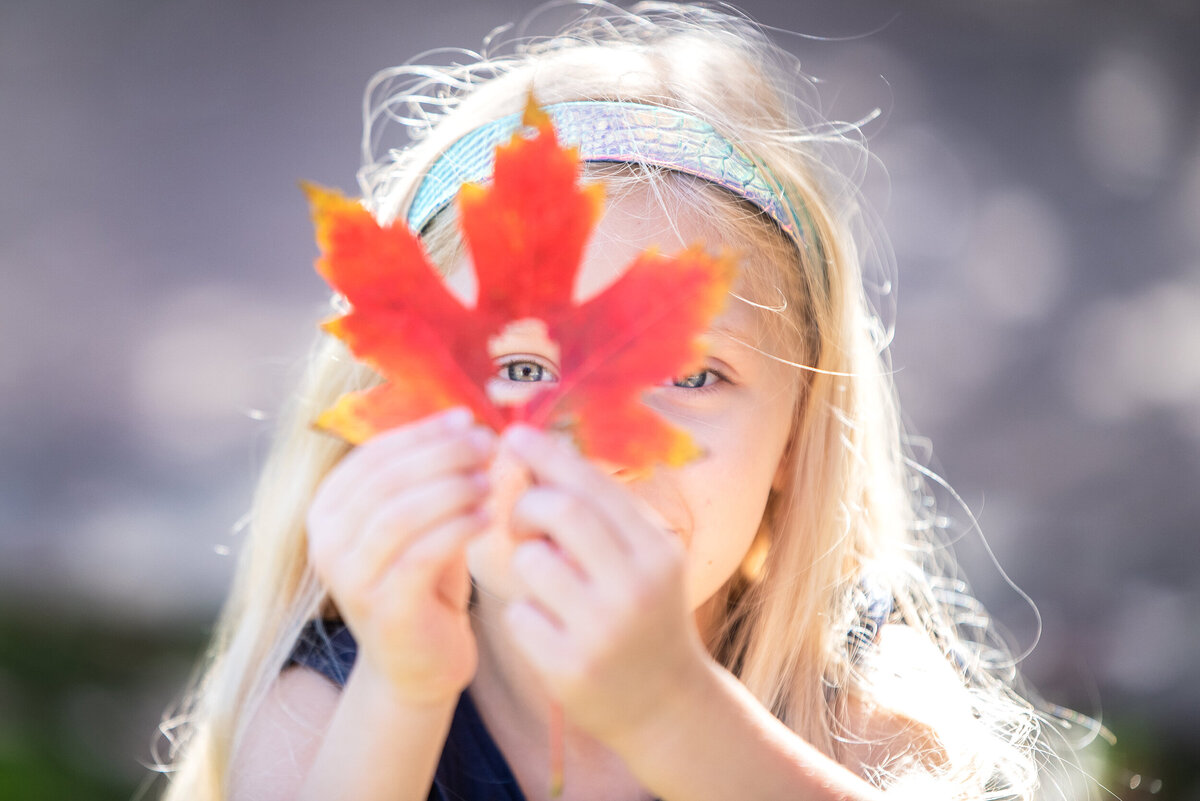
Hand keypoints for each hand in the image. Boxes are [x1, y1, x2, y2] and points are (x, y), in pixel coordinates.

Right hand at [307, 408, 494, 705]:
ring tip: (490, 481)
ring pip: (399, 515)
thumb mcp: (420, 519)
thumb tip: (464, 418)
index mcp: (328, 510)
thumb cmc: (424, 581)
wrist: (420, 664)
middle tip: (487, 446)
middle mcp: (326, 543)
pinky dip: (456, 529)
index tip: (468, 419)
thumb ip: (427, 475)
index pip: (372, 454)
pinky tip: (486, 518)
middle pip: (385, 479)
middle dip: (442, 455)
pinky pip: (419, 556)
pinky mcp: (382, 610)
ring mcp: (349, 580)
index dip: (422, 432)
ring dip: (451, 489)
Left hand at [498, 425, 710, 744]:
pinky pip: (518, 615)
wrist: (664, 706)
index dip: (547, 455)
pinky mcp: (570, 669)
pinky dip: (523, 613)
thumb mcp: (641, 562)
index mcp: (656, 551)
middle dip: (527, 505)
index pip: (593, 486)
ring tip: (545, 583)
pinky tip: (547, 629)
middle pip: (561, 511)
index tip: (515, 435)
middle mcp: (636, 587)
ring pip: (531, 562)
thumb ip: (601, 514)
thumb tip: (541, 455)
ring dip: (524, 563)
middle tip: (520, 520)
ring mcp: (603, 631)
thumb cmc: (641, 616)